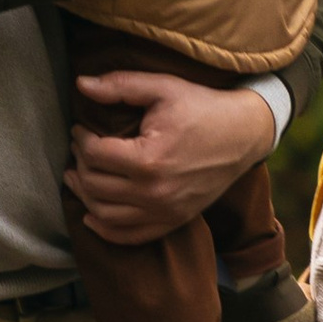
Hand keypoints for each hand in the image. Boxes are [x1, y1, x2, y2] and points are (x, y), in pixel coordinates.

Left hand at [68, 72, 277, 243]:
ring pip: (105, 214)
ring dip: (84, 196)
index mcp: (150, 159)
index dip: (80, 139)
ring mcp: (165, 212)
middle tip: (79, 149)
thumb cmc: (203, 108)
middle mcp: (155, 192)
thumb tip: (80, 84)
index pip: (95, 155)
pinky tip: (92, 214)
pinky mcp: (173, 221)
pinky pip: (129, 237)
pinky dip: (105, 229)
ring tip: (78, 176)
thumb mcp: (163, 88)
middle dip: (80, 165)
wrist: (245, 135)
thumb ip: (120, 85)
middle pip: (95, 185)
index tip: (79, 128)